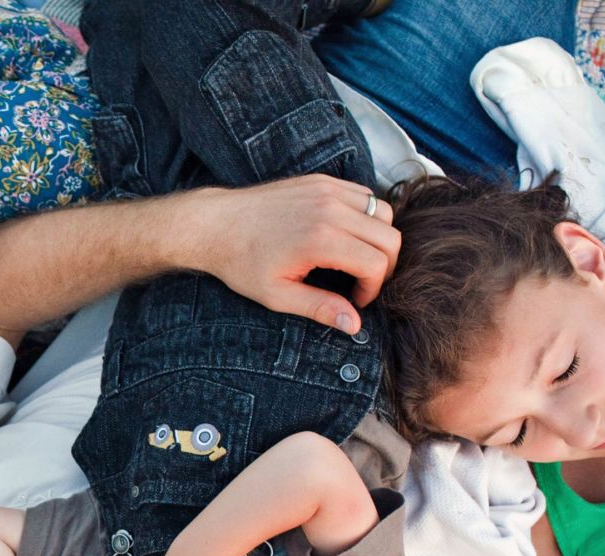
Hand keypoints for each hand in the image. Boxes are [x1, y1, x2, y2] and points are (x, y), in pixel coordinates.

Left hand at [181, 174, 400, 335]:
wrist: (215, 224)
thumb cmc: (241, 263)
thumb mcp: (277, 295)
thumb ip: (320, 308)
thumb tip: (354, 325)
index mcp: (321, 239)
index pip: (377, 263)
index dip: (373, 288)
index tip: (356, 300)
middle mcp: (330, 208)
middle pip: (389, 237)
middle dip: (384, 265)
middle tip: (362, 282)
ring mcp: (327, 189)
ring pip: (382, 211)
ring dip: (379, 238)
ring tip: (356, 258)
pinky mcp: (322, 181)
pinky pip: (364, 195)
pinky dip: (366, 215)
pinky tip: (346, 235)